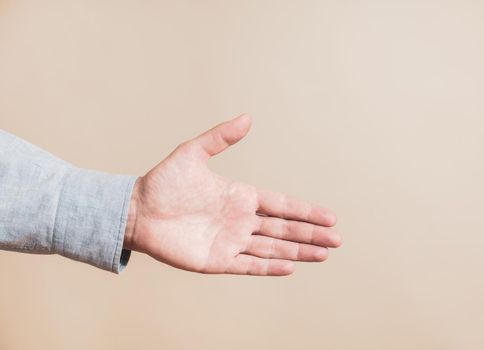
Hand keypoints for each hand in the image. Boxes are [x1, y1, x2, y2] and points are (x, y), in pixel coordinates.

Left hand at [123, 114, 341, 275]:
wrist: (136, 210)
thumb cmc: (163, 182)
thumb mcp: (192, 152)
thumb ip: (220, 138)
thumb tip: (247, 118)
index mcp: (240, 196)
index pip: (281, 205)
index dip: (306, 211)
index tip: (330, 216)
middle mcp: (240, 221)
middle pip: (284, 229)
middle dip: (310, 234)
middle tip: (337, 239)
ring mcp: (230, 242)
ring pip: (272, 248)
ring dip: (298, 251)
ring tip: (324, 254)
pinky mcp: (216, 261)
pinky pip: (249, 265)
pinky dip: (269, 267)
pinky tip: (290, 266)